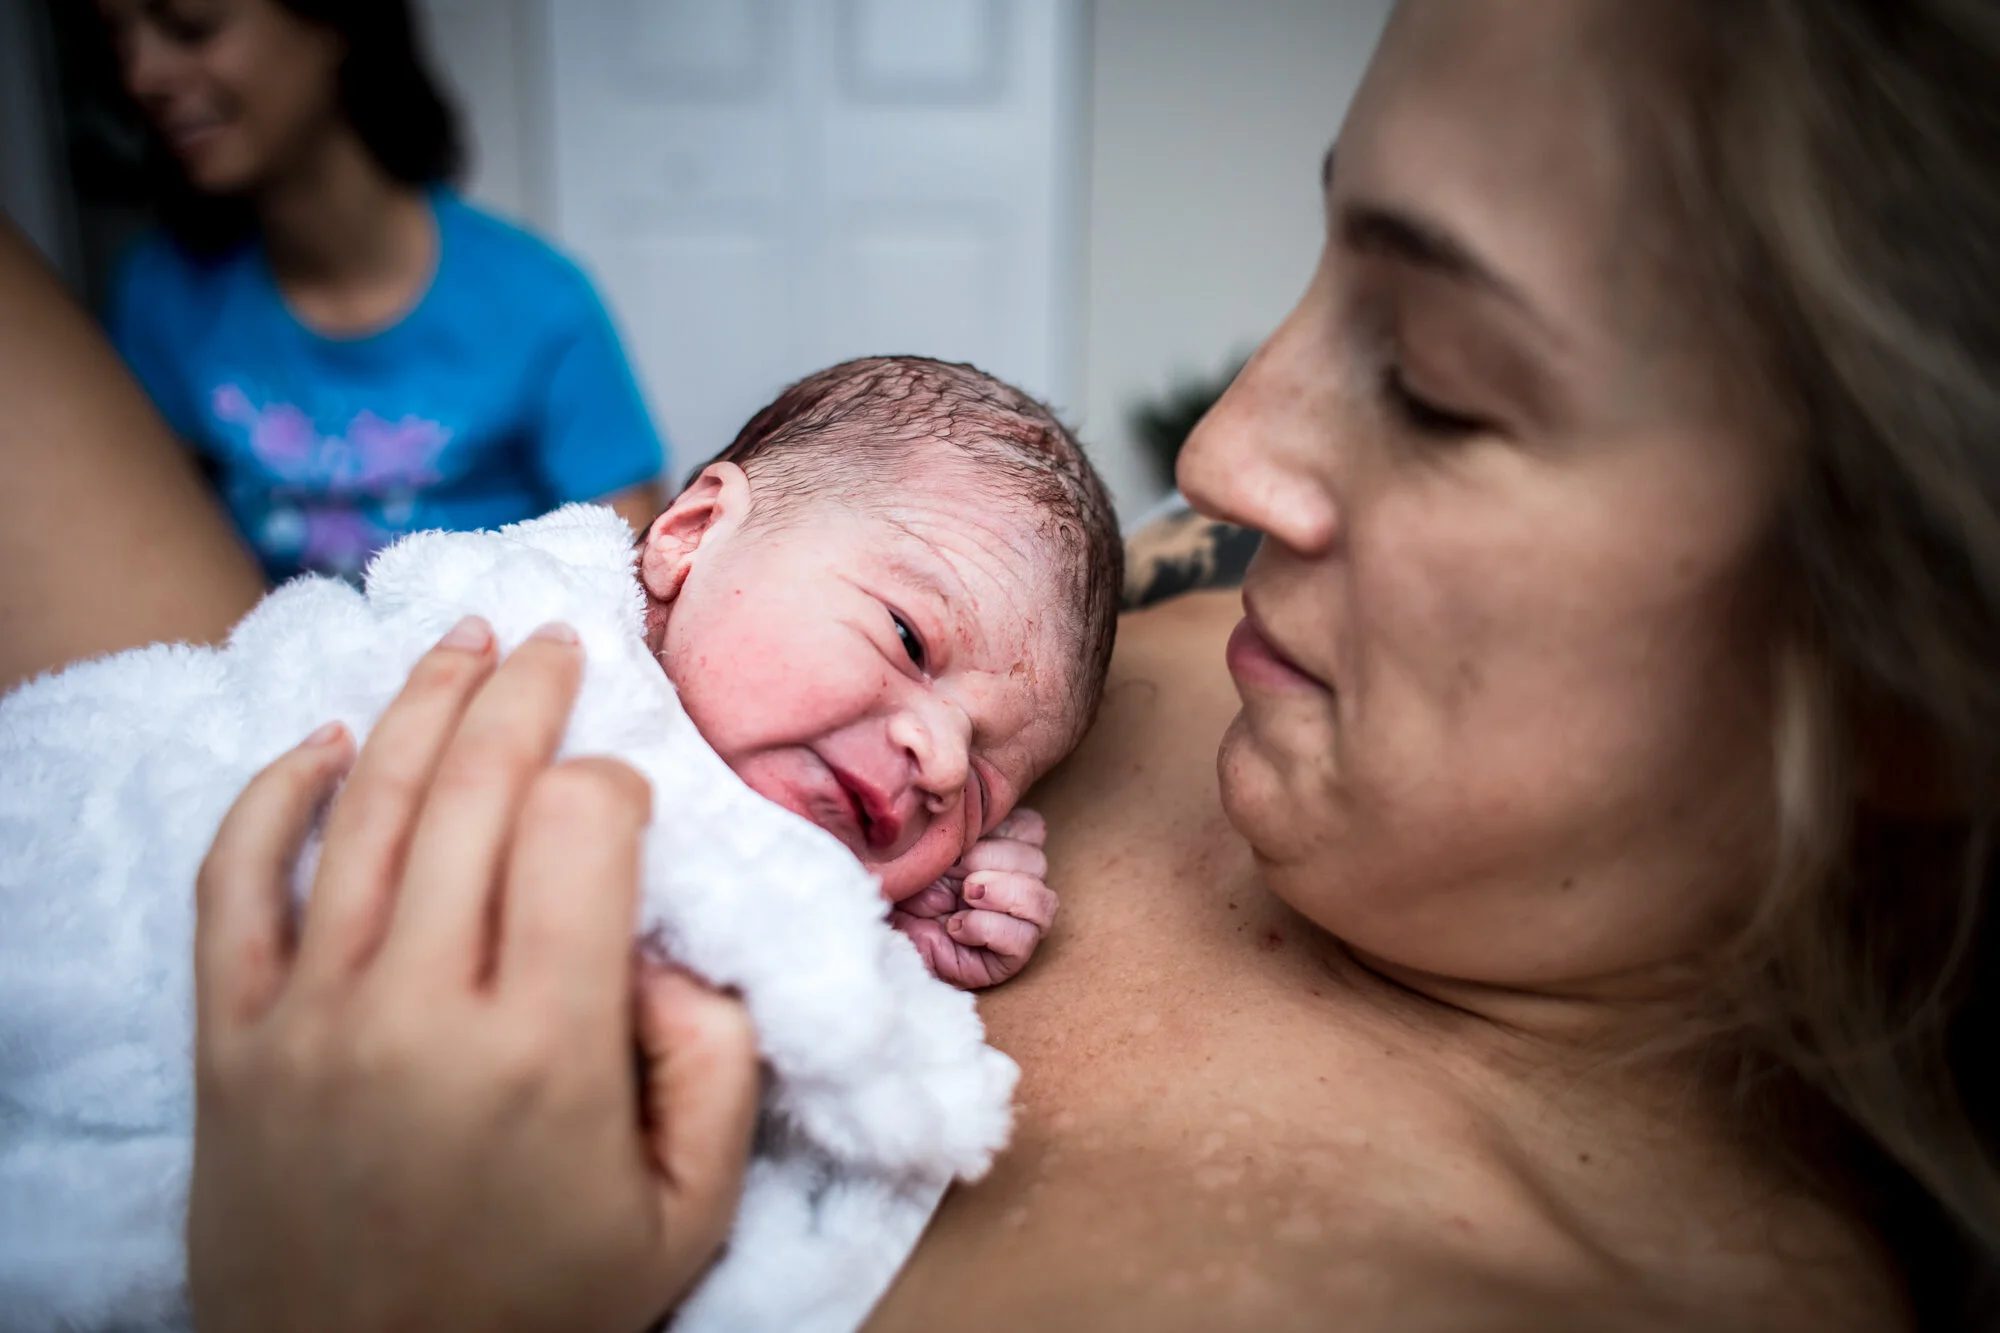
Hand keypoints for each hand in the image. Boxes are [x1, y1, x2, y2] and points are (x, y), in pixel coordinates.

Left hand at [187, 618, 759, 1332]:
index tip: (629, 792)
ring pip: (361, 807)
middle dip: (526, 693)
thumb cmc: (541, 1310)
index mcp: (547, 1051)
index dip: (615, 780)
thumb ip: (718, 1064)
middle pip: (472, 788)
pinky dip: (272, 793)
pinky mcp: (230, 1040)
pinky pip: (234, 882)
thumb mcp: (688, 1213)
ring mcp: (308, 1017)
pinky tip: (320, 738)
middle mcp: (419, 1010)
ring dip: (418, 705)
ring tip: (464, 642)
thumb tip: (666, 946)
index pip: (580, 828)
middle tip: (556, 641)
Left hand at [891, 808, 1056, 988]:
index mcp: (997, 851)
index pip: (1033, 828)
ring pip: (1043, 901)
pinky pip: (1024, 940)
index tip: (962, 838)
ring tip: (964, 895)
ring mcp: (1012, 923)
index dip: (1003, 829)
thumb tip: (969, 798)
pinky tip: (956, 926)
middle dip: (994, 859)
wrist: (875, 931)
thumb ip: (954, 823)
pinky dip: (988, 927)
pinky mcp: (1005, 960)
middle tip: (954, 868)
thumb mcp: (922, 844)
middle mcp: (1011, 885)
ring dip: (1002, 891)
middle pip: (1038, 861)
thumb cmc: (896, 886)